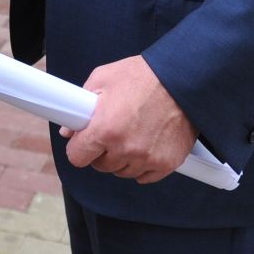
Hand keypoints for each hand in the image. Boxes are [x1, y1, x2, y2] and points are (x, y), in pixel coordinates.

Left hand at [60, 56, 196, 183]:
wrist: (183, 79)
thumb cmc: (144, 76)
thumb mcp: (104, 78)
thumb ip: (81, 104)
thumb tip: (69, 128)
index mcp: (105, 129)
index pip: (77, 157)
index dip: (78, 147)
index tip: (83, 141)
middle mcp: (125, 148)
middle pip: (100, 166)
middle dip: (102, 150)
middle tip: (112, 129)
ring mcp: (147, 158)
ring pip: (122, 171)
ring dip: (122, 157)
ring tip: (132, 131)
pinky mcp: (167, 164)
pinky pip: (144, 176)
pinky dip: (142, 163)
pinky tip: (146, 142)